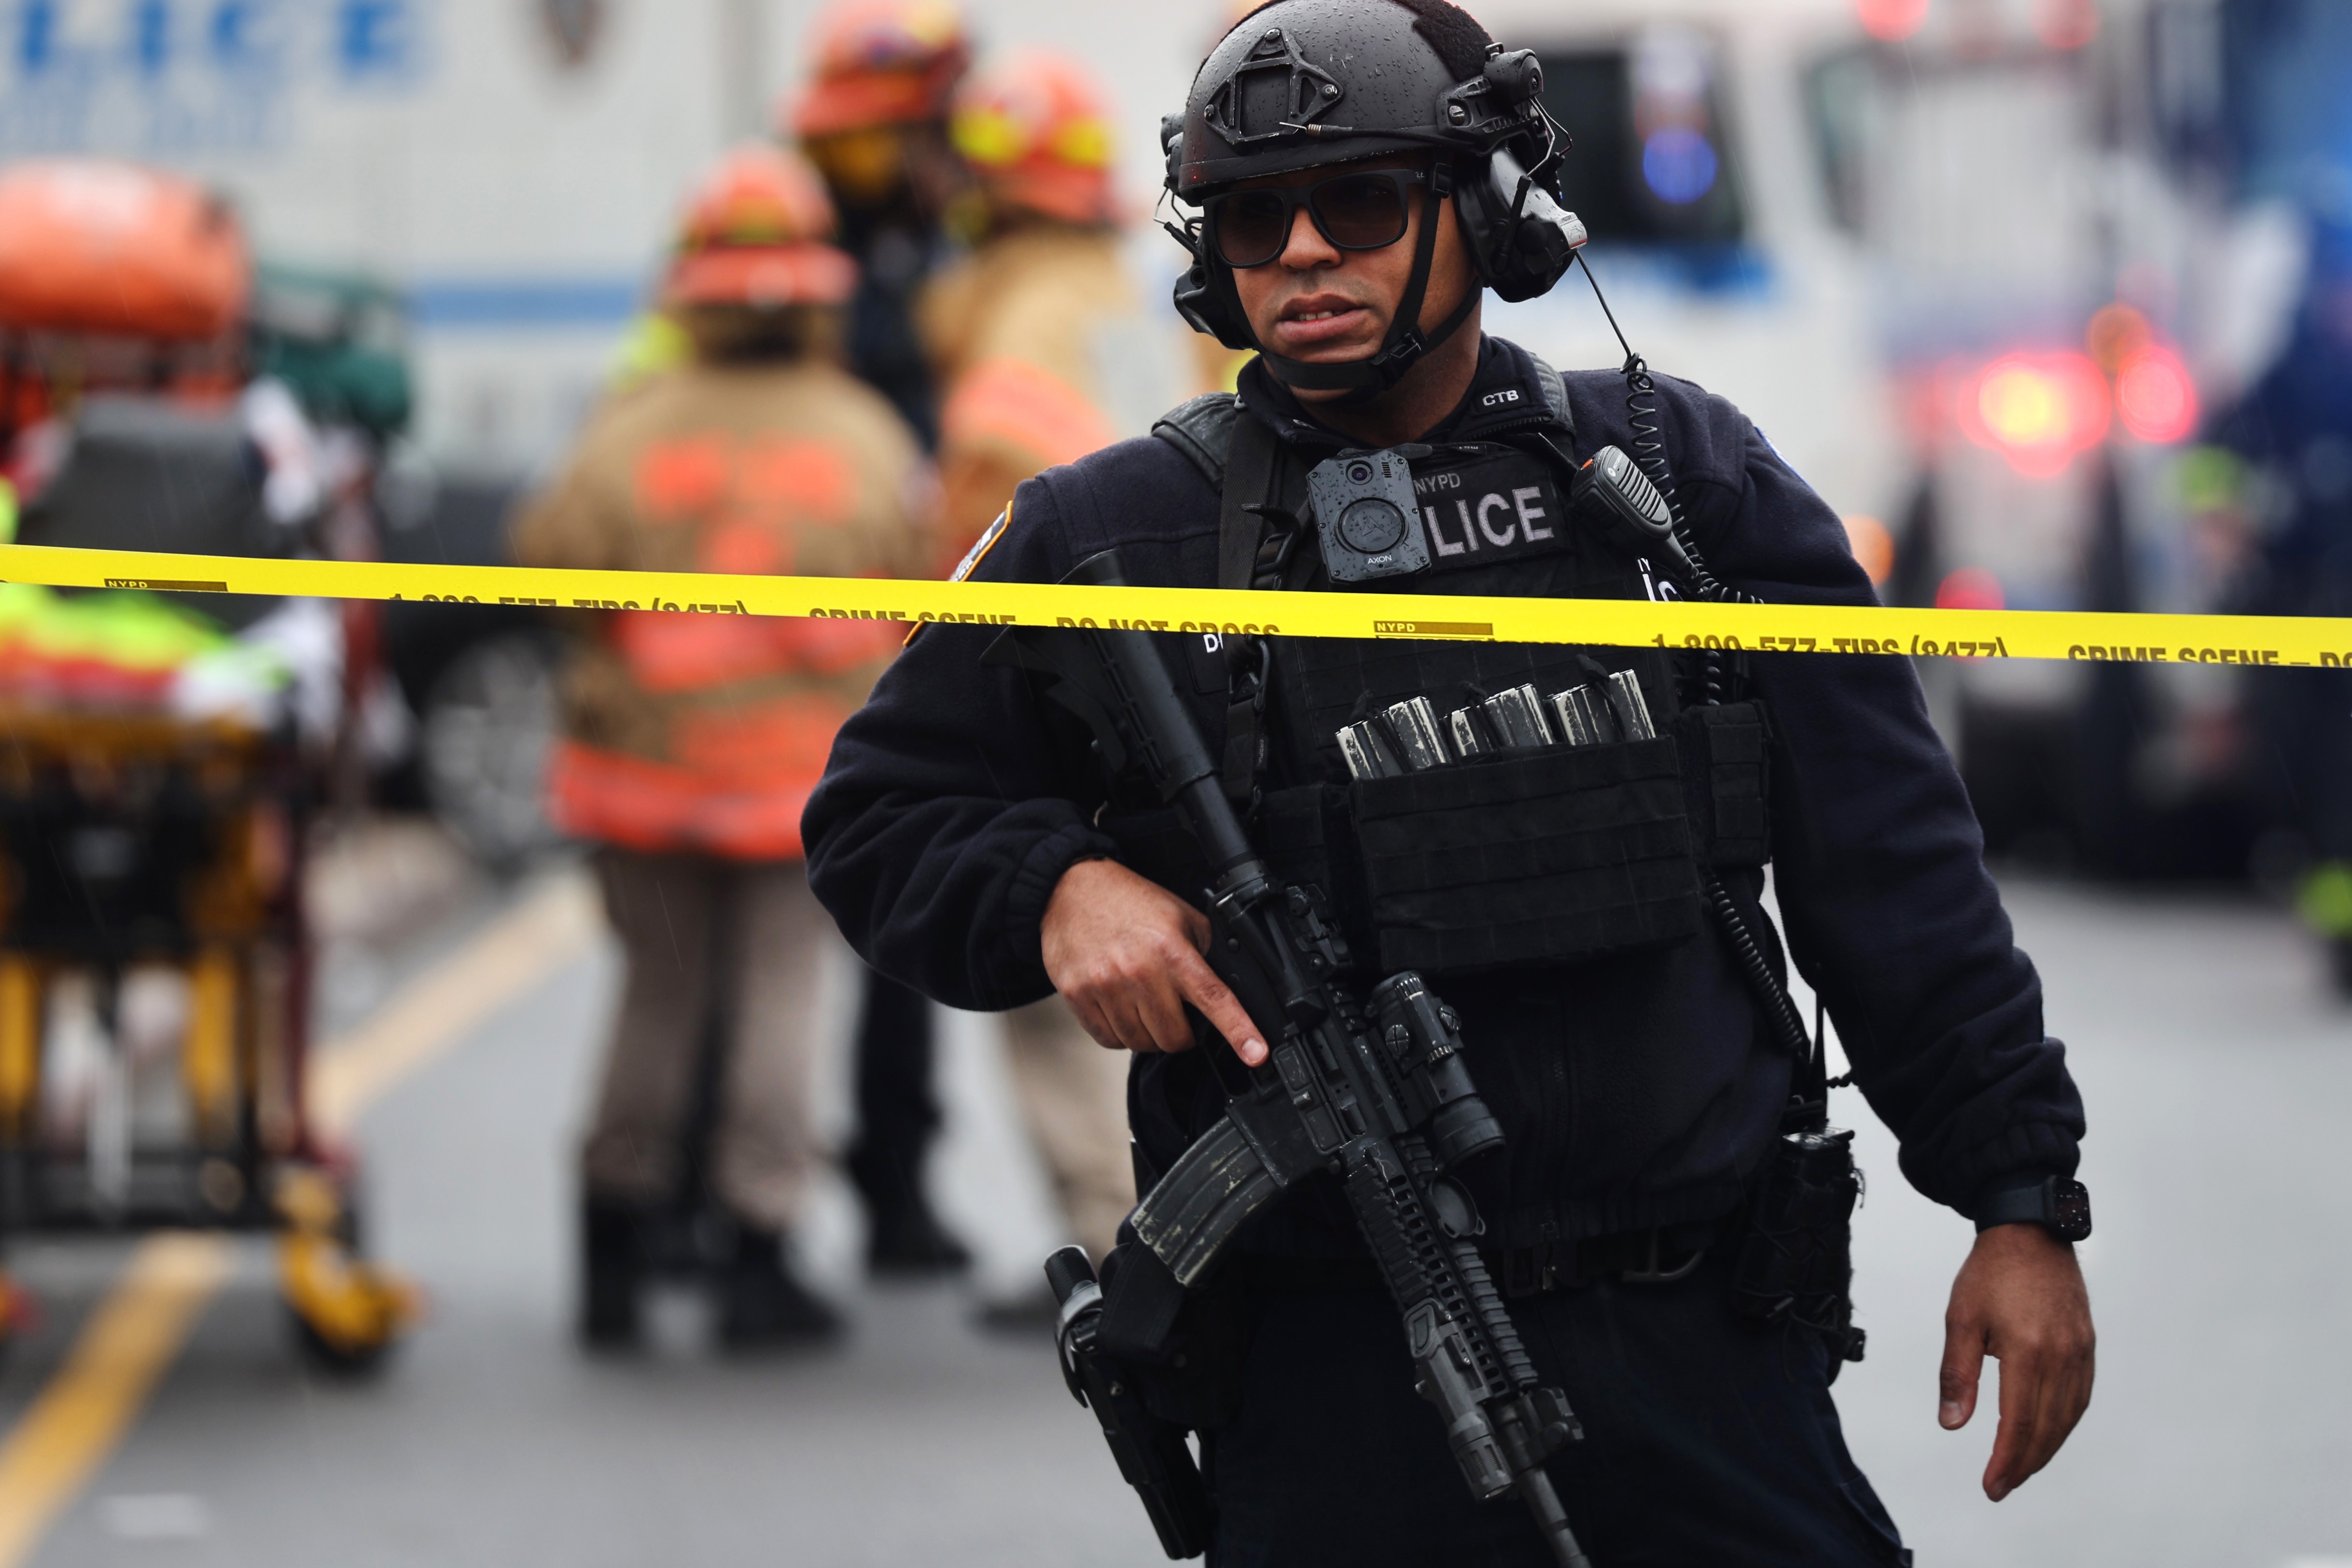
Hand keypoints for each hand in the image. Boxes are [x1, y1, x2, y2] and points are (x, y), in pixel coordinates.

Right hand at [1040, 858, 1268, 1065]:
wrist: (1071, 889)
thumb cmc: (1129, 903)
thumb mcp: (1181, 917)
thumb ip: (1206, 953)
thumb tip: (1231, 988)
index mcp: (1172, 951)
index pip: (1214, 999)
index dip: (1239, 1031)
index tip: (1257, 1054)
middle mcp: (1139, 971)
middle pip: (1174, 1038)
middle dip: (1181, 1033)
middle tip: (1174, 1010)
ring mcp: (1106, 986)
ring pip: (1140, 1043)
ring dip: (1148, 1033)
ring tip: (1142, 1001)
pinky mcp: (1078, 996)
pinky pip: (1109, 1039)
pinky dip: (1120, 1032)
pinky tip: (1119, 1006)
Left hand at [1939, 1223, 2095, 1500]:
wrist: (2030, 1232)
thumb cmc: (1991, 1272)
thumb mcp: (1961, 1318)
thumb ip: (1958, 1373)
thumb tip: (1953, 1424)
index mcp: (2028, 1351)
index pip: (2020, 1423)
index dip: (2006, 1460)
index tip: (1991, 1485)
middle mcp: (2061, 1356)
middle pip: (2048, 1428)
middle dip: (2024, 1464)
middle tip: (2002, 1487)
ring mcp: (2080, 1352)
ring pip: (2068, 1418)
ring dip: (2046, 1450)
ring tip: (2021, 1469)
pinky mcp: (2087, 1346)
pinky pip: (2080, 1397)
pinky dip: (2064, 1424)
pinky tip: (2049, 1435)